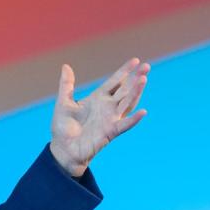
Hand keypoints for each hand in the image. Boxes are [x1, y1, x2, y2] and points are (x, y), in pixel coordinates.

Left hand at [49, 58, 149, 176]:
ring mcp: (110, 119)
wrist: (63, 148)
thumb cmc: (63, 127)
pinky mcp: (110, 132)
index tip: (136, 60)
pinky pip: (124, 125)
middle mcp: (107, 107)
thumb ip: (66, 85)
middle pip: (125, 90)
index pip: (114, 82)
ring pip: (127, 103)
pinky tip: (142, 112)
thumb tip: (66, 66)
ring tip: (144, 79)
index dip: (124, 71)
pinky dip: (133, 119)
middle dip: (135, 78)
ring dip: (136, 92)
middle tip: (146, 66)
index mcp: (97, 98)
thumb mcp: (63, 102)